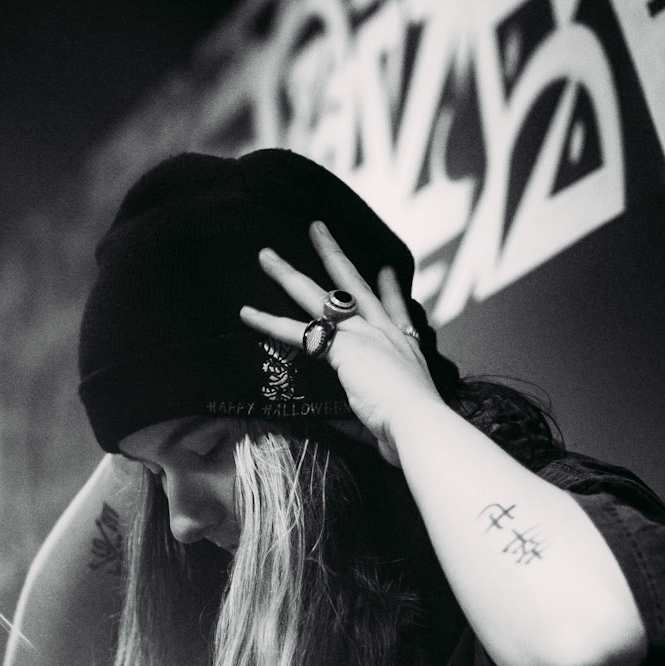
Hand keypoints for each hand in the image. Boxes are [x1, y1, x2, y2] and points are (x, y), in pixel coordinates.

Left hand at [238, 220, 441, 465]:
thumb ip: (374, 420)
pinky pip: (296, 331)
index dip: (389, 289)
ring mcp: (362, 334)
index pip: (396, 309)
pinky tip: (245, 313)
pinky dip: (268, 323)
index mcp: (404, 347)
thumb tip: (368, 437)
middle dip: (333, 254)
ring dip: (288, 274)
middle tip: (317, 228)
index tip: (384, 270)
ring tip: (266, 255)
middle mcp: (384, 332)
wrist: (419, 424)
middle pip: (354, 284)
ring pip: (318, 295)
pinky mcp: (341, 346)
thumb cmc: (411, 431)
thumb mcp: (395, 418)